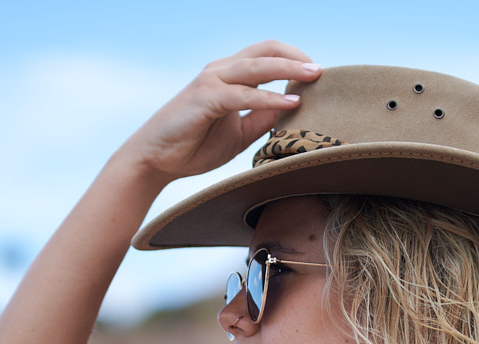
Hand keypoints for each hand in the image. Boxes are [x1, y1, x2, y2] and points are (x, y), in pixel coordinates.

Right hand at [118, 41, 320, 184]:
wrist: (157, 159)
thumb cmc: (195, 146)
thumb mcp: (239, 133)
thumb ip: (261, 118)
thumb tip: (289, 107)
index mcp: (229, 76)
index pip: (266, 55)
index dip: (292, 59)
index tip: (315, 75)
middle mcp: (221, 71)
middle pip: (265, 50)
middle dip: (296, 56)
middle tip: (321, 69)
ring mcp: (212, 81)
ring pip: (257, 66)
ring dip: (288, 68)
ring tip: (313, 76)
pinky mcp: (206, 98)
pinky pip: (244, 94)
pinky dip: (270, 96)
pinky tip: (290, 101)